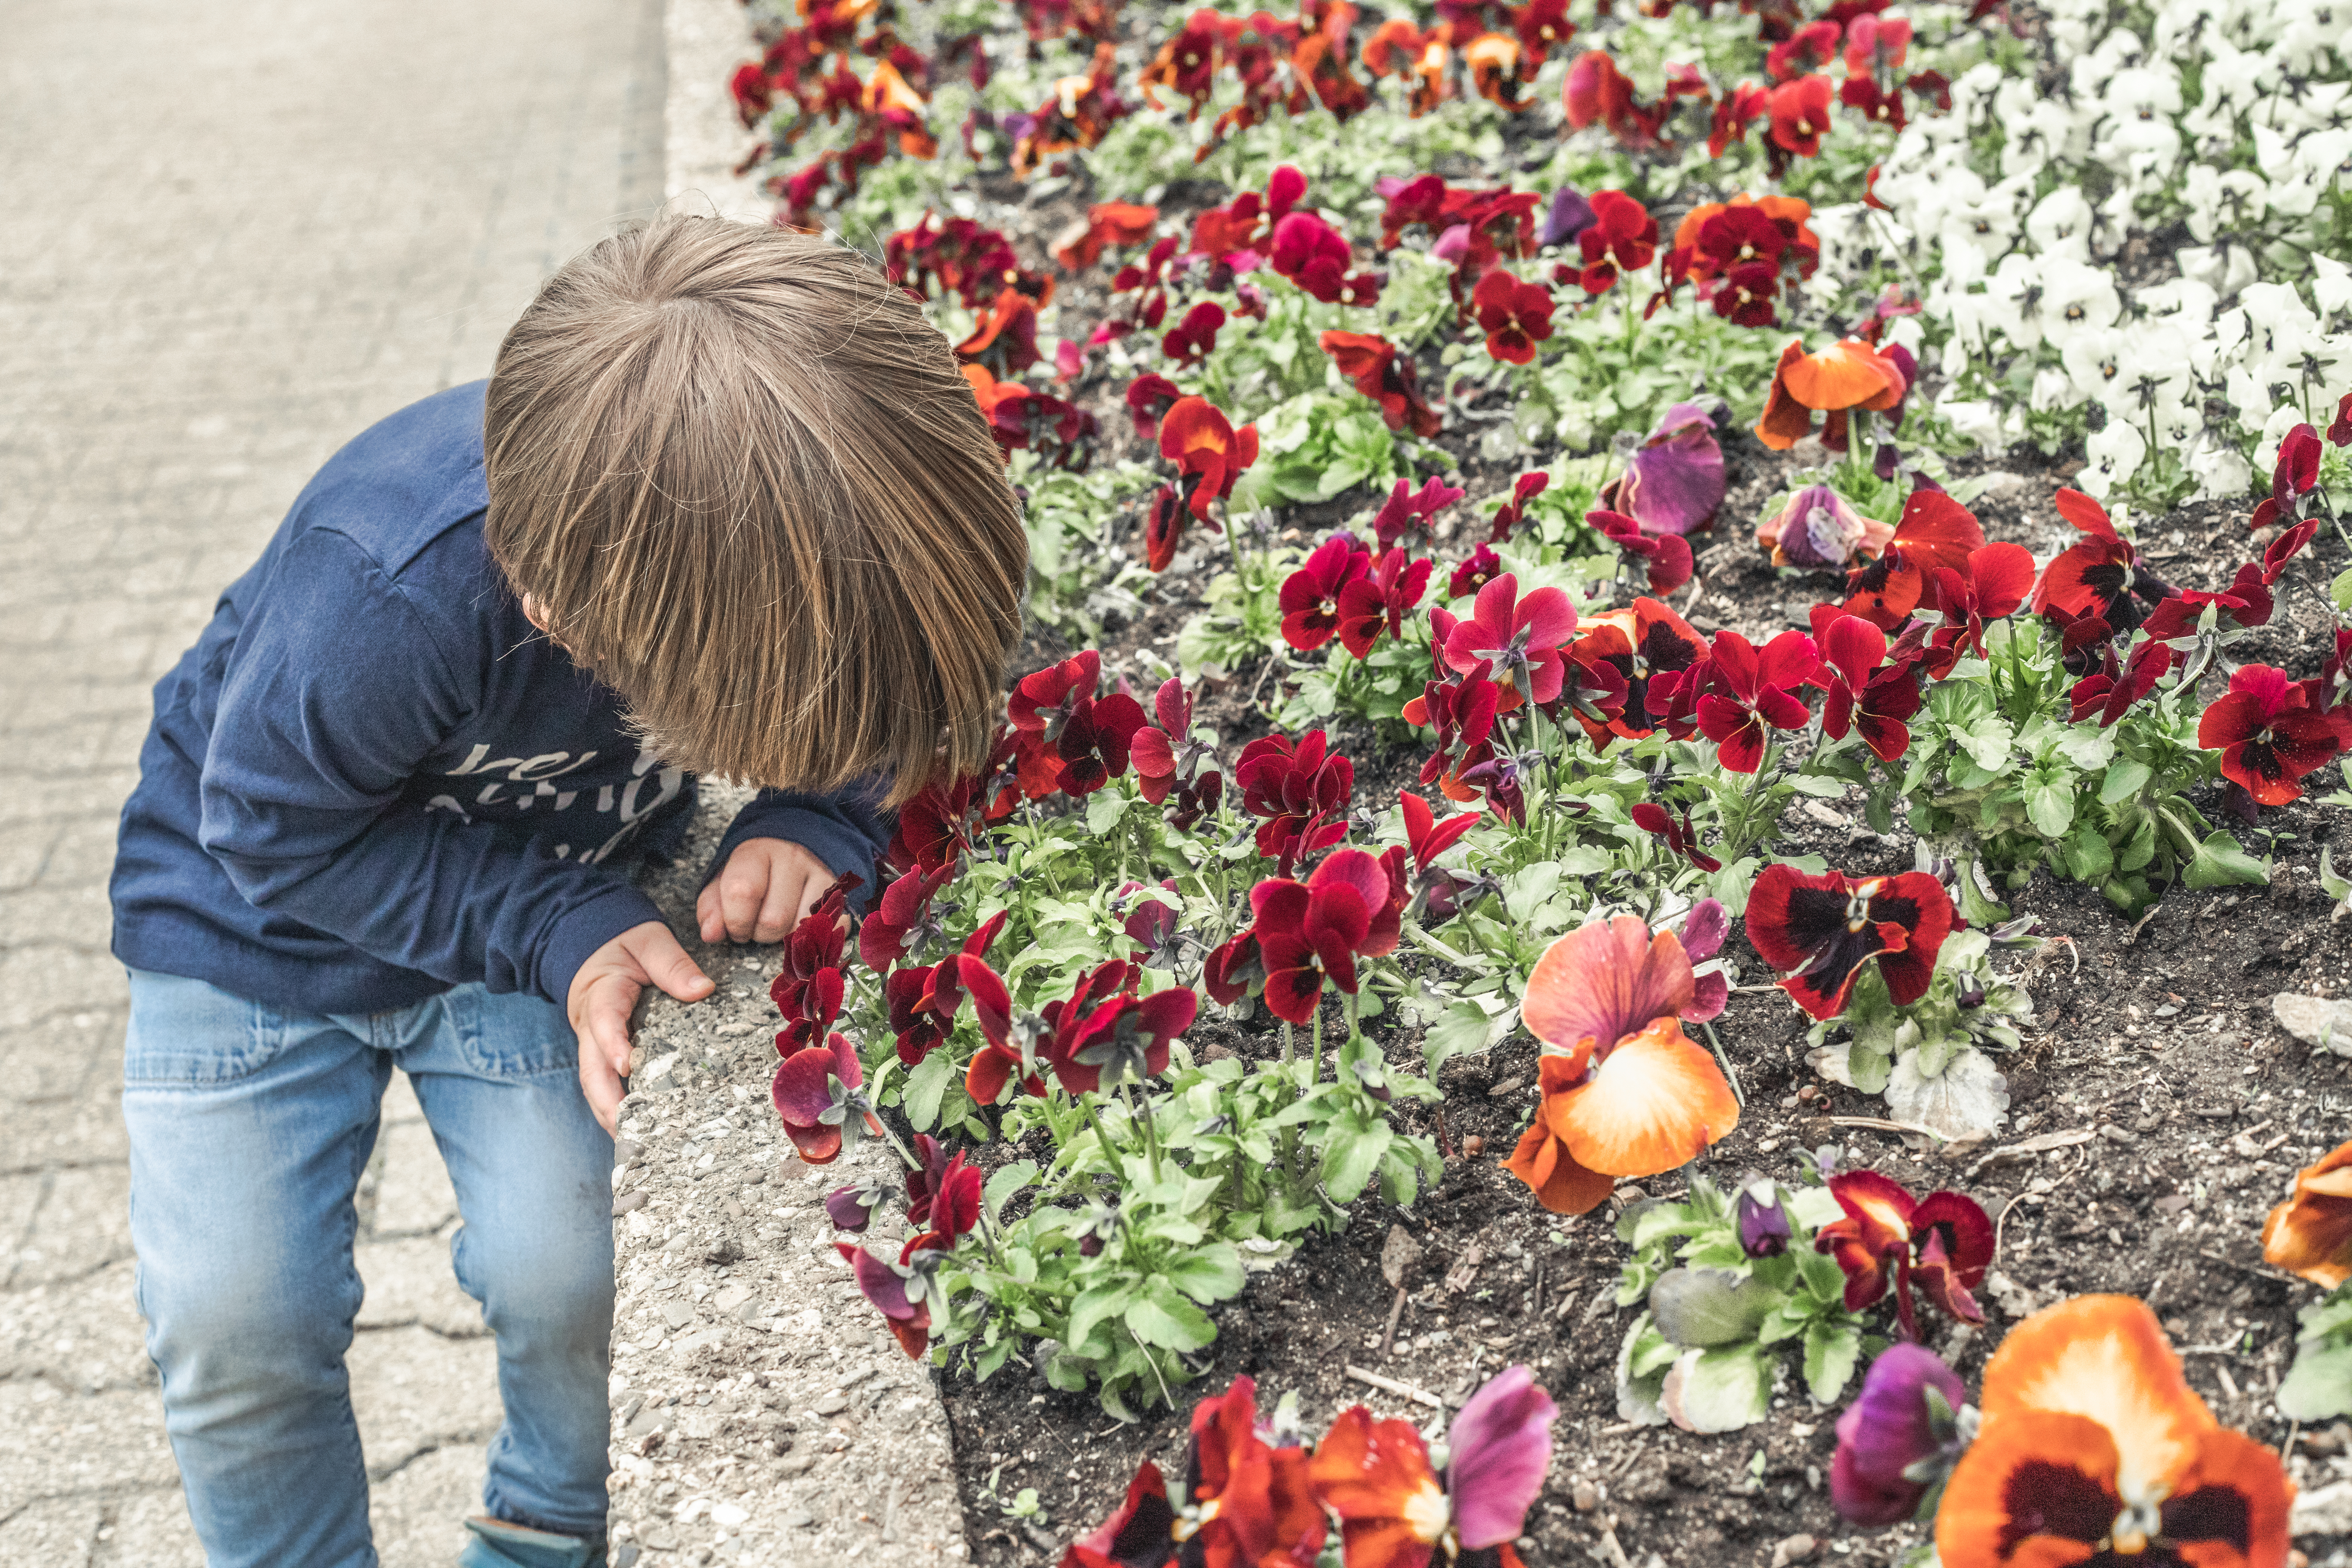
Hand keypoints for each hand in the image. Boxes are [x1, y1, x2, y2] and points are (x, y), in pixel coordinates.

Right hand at [568, 921, 712, 1133]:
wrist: (593, 946)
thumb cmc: (624, 944)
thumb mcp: (648, 941)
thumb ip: (672, 964)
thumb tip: (702, 989)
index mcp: (601, 994)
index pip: (603, 1021)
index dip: (613, 1044)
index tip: (627, 1065)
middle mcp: (591, 1025)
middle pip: (590, 1068)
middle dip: (606, 1102)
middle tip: (629, 1131)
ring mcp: (593, 1043)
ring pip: (594, 1083)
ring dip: (609, 1114)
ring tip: (634, 1144)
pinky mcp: (601, 1053)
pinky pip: (603, 1083)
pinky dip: (615, 1108)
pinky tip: (638, 1129)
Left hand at [696, 838, 838, 944]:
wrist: (798, 839)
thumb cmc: (756, 867)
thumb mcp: (725, 878)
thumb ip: (712, 906)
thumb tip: (711, 935)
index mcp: (757, 851)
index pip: (743, 892)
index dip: (735, 921)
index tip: (735, 925)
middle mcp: (793, 858)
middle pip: (773, 920)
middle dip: (760, 933)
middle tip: (758, 923)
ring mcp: (822, 873)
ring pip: (801, 929)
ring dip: (786, 937)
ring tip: (781, 921)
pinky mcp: (843, 892)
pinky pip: (829, 929)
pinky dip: (814, 935)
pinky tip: (803, 922)